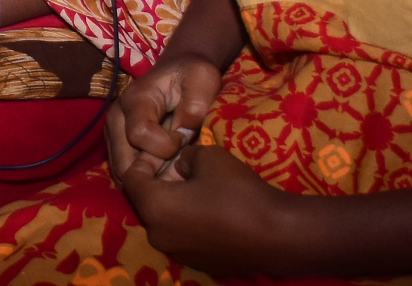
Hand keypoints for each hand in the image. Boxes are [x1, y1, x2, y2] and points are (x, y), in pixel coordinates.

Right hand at [105, 52, 223, 180]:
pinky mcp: (116, 143)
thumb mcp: (202, 80)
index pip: (140, 135)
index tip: (186, 137)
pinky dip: (143, 178)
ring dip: (147, 177)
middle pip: (124, 162)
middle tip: (178, 164)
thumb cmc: (192, 75)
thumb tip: (182, 135)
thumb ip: (194, 105)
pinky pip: (124, 172)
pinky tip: (162, 171)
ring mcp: (113, 132)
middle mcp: (116, 116)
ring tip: (171, 168)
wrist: (178, 71)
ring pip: (122, 171)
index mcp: (135, 99)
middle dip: (153, 171)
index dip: (167, 146)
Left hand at [110, 141, 296, 277]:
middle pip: (146, 201)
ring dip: (174, 201)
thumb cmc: (240, 192)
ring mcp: (177, 253)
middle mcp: (158, 235)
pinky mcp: (197, 263)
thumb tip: (178, 164)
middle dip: (159, 180)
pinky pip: (182, 235)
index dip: (144, 159)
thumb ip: (183, 155)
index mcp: (154, 208)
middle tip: (182, 166)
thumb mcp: (208, 156)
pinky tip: (212, 209)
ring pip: (164, 219)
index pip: (131, 178)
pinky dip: (189, 220)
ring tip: (199, 187)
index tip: (165, 150)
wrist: (280, 235)